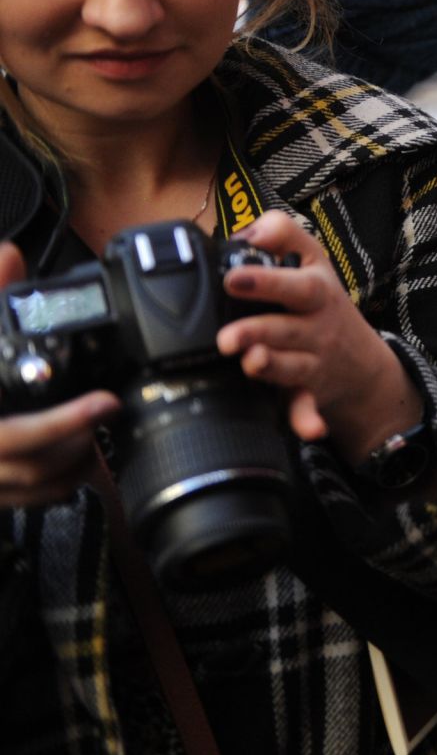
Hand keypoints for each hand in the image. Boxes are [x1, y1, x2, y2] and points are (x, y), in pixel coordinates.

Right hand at [0, 242, 119, 506]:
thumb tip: (8, 254)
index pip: (15, 435)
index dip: (64, 422)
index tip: (107, 402)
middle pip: (33, 465)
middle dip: (77, 440)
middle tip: (109, 410)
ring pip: (34, 486)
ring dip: (72, 462)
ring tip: (96, 429)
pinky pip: (28, 500)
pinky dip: (58, 482)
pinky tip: (77, 457)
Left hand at [216, 211, 423, 464]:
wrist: (362, 363)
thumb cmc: (321, 306)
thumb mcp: (313, 262)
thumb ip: (284, 235)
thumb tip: (251, 230)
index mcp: (315, 293)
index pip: (294, 283)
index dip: (265, 281)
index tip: (232, 277)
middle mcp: (316, 328)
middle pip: (288, 327)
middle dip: (258, 330)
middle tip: (227, 336)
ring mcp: (314, 361)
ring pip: (292, 366)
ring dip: (273, 366)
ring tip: (249, 361)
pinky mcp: (308, 393)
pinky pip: (307, 408)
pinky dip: (308, 419)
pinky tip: (309, 428)